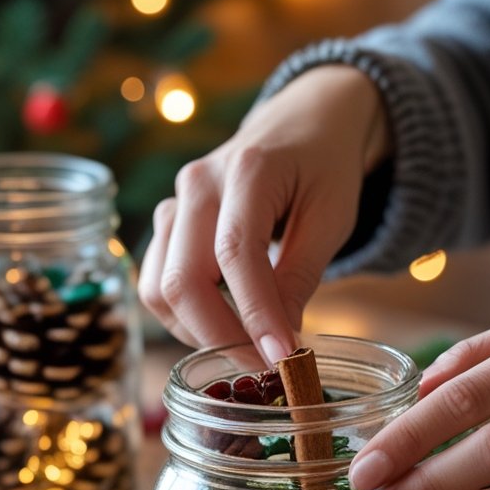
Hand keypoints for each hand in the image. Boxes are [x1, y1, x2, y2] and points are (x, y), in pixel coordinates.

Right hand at [138, 65, 390, 362]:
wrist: (302, 121)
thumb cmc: (324, 166)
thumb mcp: (331, 217)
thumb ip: (301, 276)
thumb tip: (279, 345)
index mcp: (248, 169)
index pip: (236, 255)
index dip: (255, 315)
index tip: (282, 359)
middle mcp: (197, 183)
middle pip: (183, 279)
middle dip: (220, 337)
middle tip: (264, 369)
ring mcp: (174, 202)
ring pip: (160, 289)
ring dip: (198, 333)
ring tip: (246, 349)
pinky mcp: (168, 223)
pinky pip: (158, 285)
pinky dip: (186, 318)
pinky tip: (224, 328)